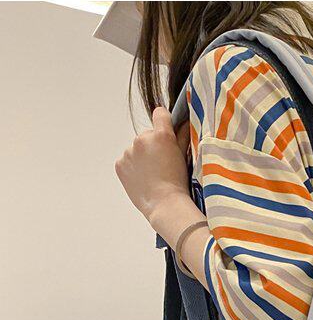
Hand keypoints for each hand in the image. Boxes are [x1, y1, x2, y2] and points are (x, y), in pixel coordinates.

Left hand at [115, 107, 190, 227]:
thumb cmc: (179, 185)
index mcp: (161, 135)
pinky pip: (127, 161)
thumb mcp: (186, 157)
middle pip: (148, 135)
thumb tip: (184, 123)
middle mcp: (142, 139)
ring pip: (137, 149)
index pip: (160, 114)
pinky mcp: (120, 164)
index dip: (165, 121)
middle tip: (163, 164)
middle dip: (154, 145)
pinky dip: (134, 168)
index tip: (168, 130)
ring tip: (154, 175)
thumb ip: (184, 136)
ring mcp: (128, 152)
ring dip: (143, 157)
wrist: (165, 205)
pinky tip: (144, 179)